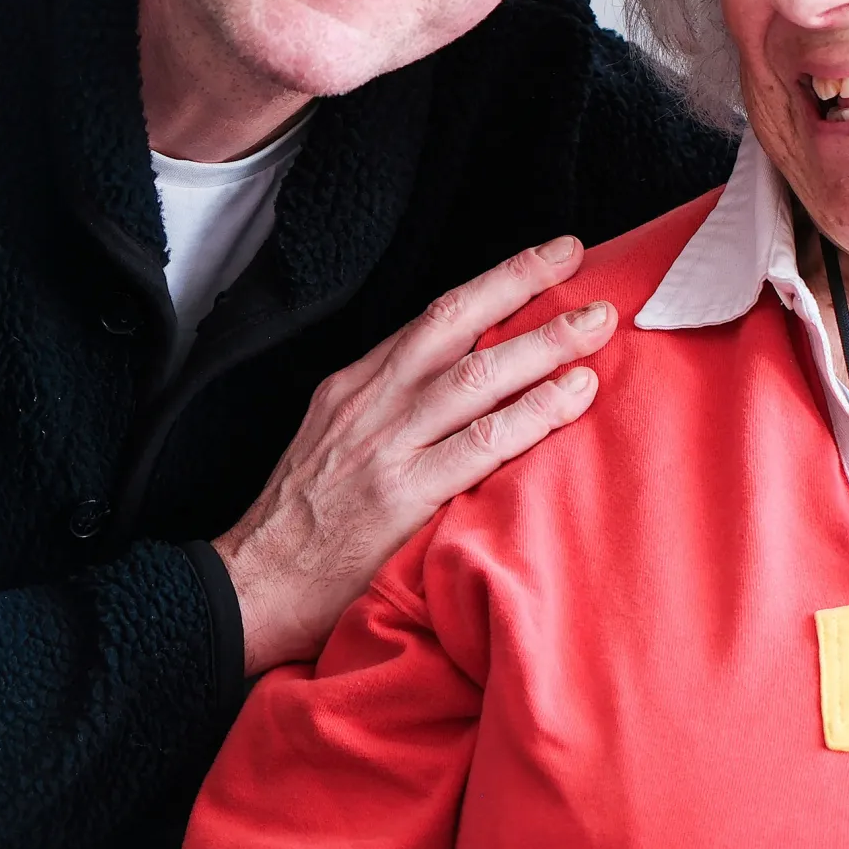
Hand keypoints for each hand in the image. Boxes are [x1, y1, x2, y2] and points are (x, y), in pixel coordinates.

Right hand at [211, 236, 615, 672]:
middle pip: (456, 324)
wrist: (248, 589)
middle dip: (525, 287)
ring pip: (477, 376)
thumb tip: (461, 386)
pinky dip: (533, 414)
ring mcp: (386, 448)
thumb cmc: (299, 526)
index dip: (498, 281)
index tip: (549, 259)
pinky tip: (572, 397)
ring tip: (599, 327)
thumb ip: (389, 411)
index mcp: (354, 386)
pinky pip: (482, 445)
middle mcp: (371, 403)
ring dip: (545, 346)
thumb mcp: (332, 443)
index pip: (435, 318)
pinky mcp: (402, 497)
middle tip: (584, 270)